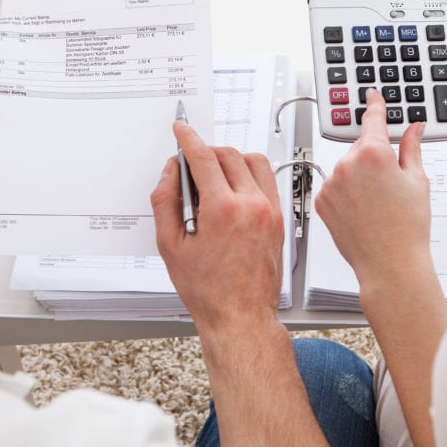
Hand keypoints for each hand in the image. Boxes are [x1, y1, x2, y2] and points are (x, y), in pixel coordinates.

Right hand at [150, 123, 284, 335]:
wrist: (241, 315)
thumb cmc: (209, 290)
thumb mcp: (171, 245)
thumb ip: (166, 201)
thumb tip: (170, 173)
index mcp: (224, 209)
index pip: (204, 157)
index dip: (189, 139)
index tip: (182, 130)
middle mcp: (252, 205)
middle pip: (228, 155)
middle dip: (206, 152)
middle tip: (190, 167)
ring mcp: (270, 211)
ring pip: (253, 162)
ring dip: (231, 160)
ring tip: (213, 177)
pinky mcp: (280, 218)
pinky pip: (267, 180)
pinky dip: (249, 175)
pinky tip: (233, 190)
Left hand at [314, 89, 432, 282]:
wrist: (390, 263)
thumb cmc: (407, 227)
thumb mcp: (418, 181)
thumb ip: (411, 148)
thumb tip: (414, 128)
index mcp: (374, 153)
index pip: (373, 119)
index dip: (374, 104)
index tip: (371, 95)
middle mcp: (347, 164)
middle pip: (361, 147)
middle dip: (374, 157)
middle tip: (391, 183)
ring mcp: (331, 183)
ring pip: (346, 168)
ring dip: (359, 176)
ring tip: (377, 203)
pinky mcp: (321, 200)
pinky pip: (334, 186)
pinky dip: (346, 192)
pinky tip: (362, 210)